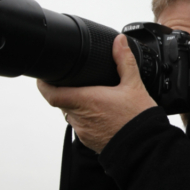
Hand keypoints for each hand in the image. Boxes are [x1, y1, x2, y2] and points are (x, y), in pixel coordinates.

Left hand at [36, 34, 155, 152]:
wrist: (146, 148)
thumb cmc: (138, 119)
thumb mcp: (133, 85)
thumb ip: (124, 60)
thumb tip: (119, 42)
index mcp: (86, 100)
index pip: (51, 94)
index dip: (44, 85)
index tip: (43, 77)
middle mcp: (80, 117)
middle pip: (61, 102)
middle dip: (66, 92)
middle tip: (76, 84)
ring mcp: (83, 131)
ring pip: (71, 115)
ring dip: (76, 106)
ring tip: (92, 98)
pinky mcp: (88, 141)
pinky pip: (80, 127)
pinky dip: (86, 119)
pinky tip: (100, 115)